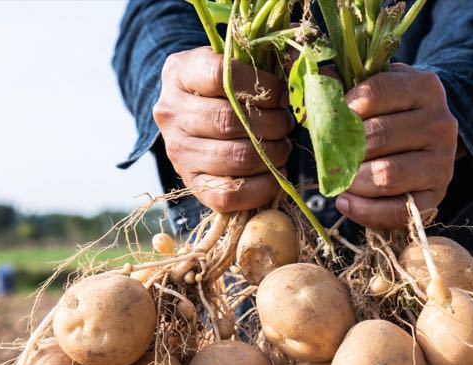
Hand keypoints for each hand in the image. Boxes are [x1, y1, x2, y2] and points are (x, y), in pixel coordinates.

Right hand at [154, 47, 292, 211]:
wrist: (191, 118)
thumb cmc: (222, 88)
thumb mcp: (234, 63)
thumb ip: (263, 61)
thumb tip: (301, 69)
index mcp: (180, 73)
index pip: (222, 76)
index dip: (262, 87)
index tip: (281, 95)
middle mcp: (171, 113)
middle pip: (229, 120)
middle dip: (272, 124)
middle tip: (286, 124)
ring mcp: (178, 151)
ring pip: (234, 158)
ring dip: (271, 154)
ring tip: (282, 147)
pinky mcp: (191, 183)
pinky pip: (228, 194)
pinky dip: (261, 188)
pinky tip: (274, 174)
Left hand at [336, 64, 458, 228]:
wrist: (426, 140)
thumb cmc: (391, 112)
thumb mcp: (374, 88)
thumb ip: (344, 83)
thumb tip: (317, 83)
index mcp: (423, 87)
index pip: (374, 93)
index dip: (343, 108)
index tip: (329, 119)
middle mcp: (439, 122)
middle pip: (377, 137)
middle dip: (342, 150)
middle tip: (327, 156)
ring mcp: (442, 161)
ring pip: (386, 175)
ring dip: (353, 180)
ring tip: (340, 178)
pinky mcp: (436, 195)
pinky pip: (397, 210)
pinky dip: (364, 210)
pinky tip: (345, 202)